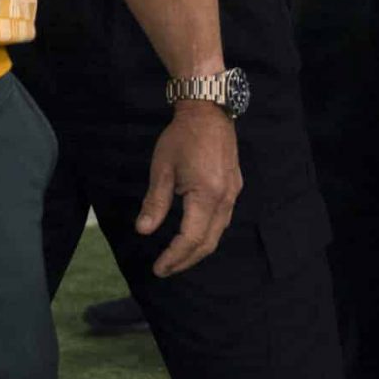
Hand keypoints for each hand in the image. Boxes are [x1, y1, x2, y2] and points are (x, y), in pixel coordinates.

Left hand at [137, 103, 241, 276]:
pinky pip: (223, 219)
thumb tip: (144, 231)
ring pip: (218, 232)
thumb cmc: (182, 136)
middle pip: (208, 242)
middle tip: (165, 269)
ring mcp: (233, 192)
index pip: (191, 238)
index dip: (174, 257)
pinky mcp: (234, 186)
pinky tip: (193, 234)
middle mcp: (225, 198)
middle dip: (186, 260)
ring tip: (177, 257)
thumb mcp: (162, 168)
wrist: (208, 109)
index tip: (158, 268)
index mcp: (206, 194)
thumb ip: (155, 202)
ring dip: (198, 249)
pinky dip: (207, 234)